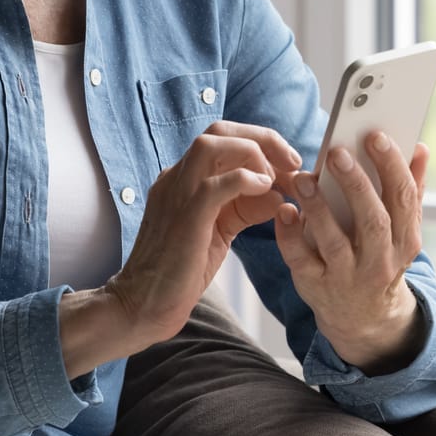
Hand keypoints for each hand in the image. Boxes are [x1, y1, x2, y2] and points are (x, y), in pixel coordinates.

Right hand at [98, 121, 297, 349]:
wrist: (143, 304)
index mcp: (182, 178)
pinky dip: (246, 178)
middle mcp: (176, 177)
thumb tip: (278, 194)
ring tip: (276, 177)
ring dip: (254, 152)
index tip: (288, 166)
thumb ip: (244, 208)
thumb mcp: (218, 230)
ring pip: (213, 144)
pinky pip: (216, 182)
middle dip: (262, 138)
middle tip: (292, 162)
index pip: (222, 139)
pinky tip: (265, 191)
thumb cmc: (180, 271)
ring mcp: (177, 192)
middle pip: (219, 131)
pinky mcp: (186, 215)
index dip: (261, 145)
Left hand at [274, 134, 430, 373]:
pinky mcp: (316, 287)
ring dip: (318, 207)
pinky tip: (284, 211)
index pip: (403, 199)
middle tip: (337, 153)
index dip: (392, 166)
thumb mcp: (401, 231)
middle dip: (356, 185)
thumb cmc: (380, 257)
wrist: (364, 318)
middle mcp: (380, 261)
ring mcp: (347, 277)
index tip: (375, 135)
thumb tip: (420, 147)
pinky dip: (291, 235)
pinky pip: (301, 260)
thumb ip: (410, 190)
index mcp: (405, 240)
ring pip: (334, 241)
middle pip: (372, 220)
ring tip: (303, 179)